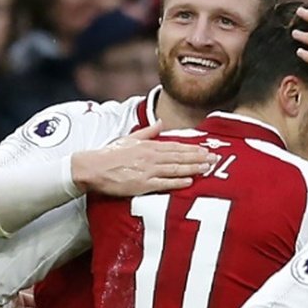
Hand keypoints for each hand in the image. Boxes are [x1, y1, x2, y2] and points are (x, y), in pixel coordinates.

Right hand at [71, 121, 217, 194]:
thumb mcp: (129, 139)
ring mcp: (147, 171)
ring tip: (208, 168)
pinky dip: (177, 182)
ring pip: (175, 169)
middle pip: (180, 157)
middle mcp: (151, 157)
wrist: (92, 168)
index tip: (206, 149)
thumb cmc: (109, 154)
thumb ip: (147, 132)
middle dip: (199, 158)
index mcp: (148, 146)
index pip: (175, 147)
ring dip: (193, 168)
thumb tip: (161, 122)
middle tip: (215, 159)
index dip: (192, 149)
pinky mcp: (141, 185)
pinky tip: (190, 182)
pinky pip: (163, 184)